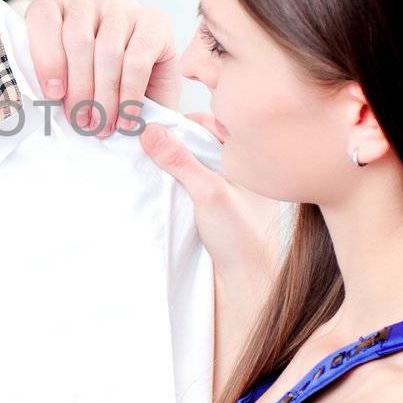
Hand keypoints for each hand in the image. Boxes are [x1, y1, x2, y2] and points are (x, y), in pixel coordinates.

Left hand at [24, 0, 185, 138]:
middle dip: (78, 87)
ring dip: (104, 96)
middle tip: (82, 121)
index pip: (43, 16)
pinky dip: (129, 94)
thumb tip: (32, 105)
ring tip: (103, 125)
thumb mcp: (61, 84)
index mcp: (56, 7)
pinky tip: (126, 117)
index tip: (53, 94)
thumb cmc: (93, 89)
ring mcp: (123, 7)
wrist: (143, 96)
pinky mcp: (155, 22)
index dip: (46, 57)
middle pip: (77, 37)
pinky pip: (137, 60)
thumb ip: (45, 84)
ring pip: (107, 49)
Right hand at [140, 111, 278, 283]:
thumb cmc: (241, 237)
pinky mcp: (220, 202)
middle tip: (150, 145)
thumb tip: (150, 131)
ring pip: (197, 160)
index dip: (184, 122)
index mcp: (252, 156)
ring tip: (154, 163)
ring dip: (176, 161)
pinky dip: (180, 178)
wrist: (247, 280)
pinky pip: (195, 179)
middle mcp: (243, 166)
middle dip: (176, 140)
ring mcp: (232, 184)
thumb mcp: (208, 193)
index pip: (214, 122)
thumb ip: (181, 161)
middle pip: (202, 139)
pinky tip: (166, 185)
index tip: (157, 129)